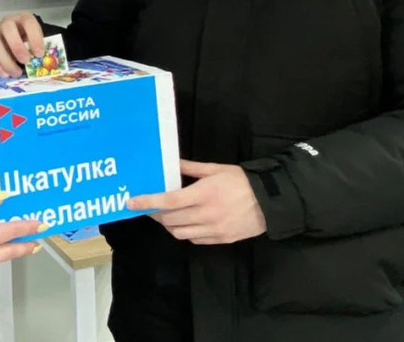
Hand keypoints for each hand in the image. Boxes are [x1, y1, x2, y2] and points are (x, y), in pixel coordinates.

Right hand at [0, 12, 44, 77]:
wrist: (16, 37)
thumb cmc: (28, 39)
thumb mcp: (36, 40)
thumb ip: (38, 49)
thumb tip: (42, 64)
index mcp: (23, 18)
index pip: (28, 23)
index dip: (34, 38)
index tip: (39, 54)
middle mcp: (7, 22)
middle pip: (7, 29)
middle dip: (17, 46)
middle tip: (25, 61)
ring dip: (6, 60)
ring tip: (16, 73)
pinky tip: (6, 74)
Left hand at [127, 161, 266, 244]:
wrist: (271, 202)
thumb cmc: (242, 181)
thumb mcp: (216, 169)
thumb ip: (191, 168)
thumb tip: (171, 163)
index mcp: (203, 194)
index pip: (168, 201)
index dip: (147, 202)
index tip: (132, 203)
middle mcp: (206, 214)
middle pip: (170, 220)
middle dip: (156, 214)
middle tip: (150, 207)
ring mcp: (213, 230)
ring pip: (179, 233)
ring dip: (169, 225)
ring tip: (166, 216)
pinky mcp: (220, 240)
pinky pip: (195, 240)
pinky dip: (185, 232)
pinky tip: (186, 223)